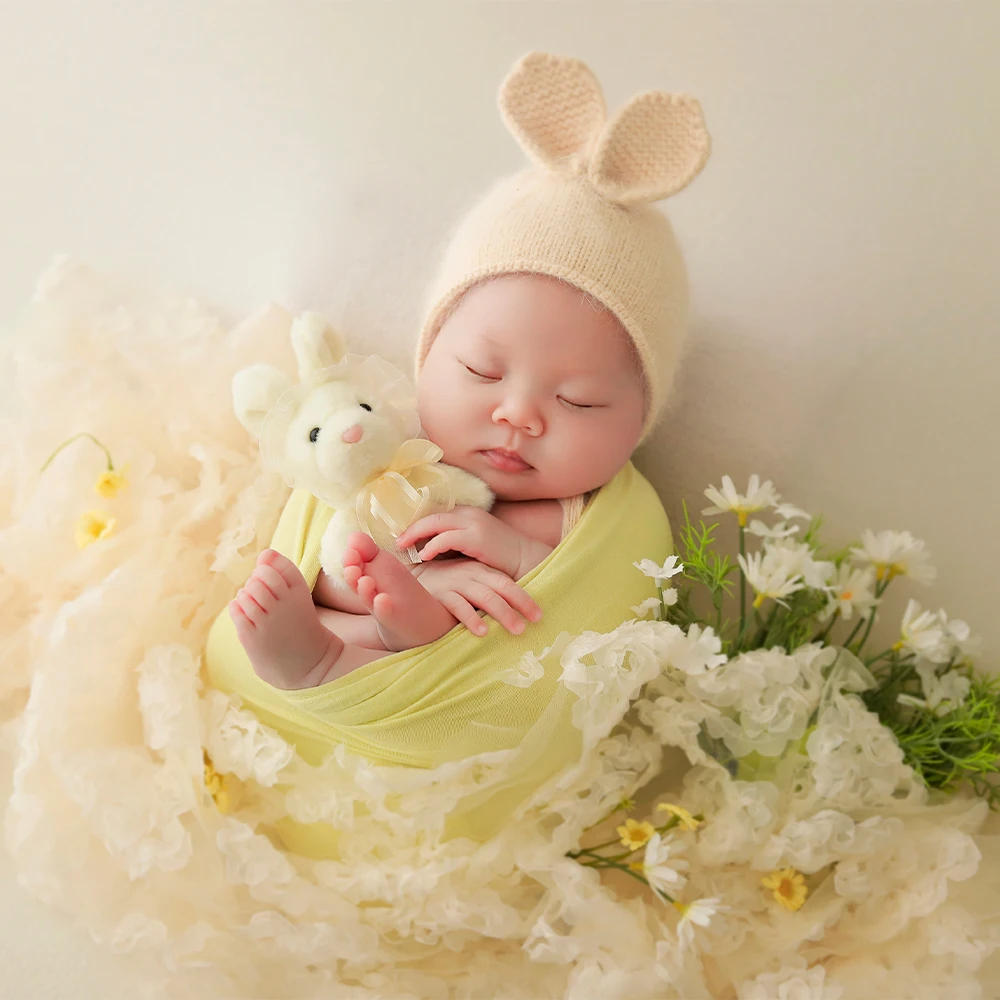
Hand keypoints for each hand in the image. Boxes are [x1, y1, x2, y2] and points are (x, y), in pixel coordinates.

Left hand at [397, 506, 549, 580]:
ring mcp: (473, 524)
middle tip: (396, 540)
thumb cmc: (499, 558)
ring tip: (403, 547)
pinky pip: (446, 538)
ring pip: (436, 523)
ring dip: (416, 534)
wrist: (527, 560)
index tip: (402, 535)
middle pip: (431, 515)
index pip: (436, 513)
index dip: (417, 523)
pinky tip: (424, 556)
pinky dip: (432, 546)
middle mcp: (469, 514)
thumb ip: (454, 543)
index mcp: (468, 514)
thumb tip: (429, 550)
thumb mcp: (474, 545)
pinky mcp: (477, 538)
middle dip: (411, 527)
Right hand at [411, 558, 542, 636]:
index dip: (525, 598)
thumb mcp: (468, 582)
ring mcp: (456, 583)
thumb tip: (514, 613)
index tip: (540, 615)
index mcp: (482, 571)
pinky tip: (483, 632)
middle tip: (536, 621)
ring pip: (485, 596)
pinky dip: (471, 619)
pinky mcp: (440, 594)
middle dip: (521, 604)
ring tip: (517, 629)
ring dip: (503, 613)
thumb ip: (487, 591)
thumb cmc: (445, 585)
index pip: (508, 583)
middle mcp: (472, 575)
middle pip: (502, 588)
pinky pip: (458, 606)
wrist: (409, 580)